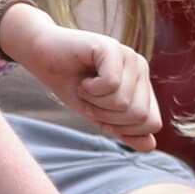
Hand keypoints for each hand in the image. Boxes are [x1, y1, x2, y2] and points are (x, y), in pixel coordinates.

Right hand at [12, 6, 158, 146]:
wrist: (43, 57)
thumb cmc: (71, 85)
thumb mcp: (98, 115)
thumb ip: (124, 131)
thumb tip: (151, 146)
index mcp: (142, 85)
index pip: (151, 123)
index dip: (122, 128)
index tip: (100, 113)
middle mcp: (141, 68)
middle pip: (139, 115)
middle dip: (107, 116)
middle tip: (89, 100)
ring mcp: (129, 56)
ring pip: (123, 102)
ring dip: (95, 102)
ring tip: (85, 88)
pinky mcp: (112, 47)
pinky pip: (111, 84)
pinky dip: (90, 89)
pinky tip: (83, 79)